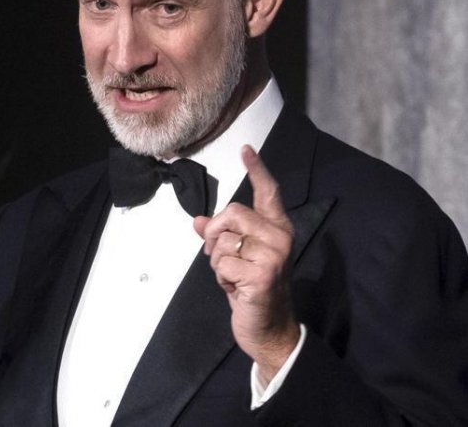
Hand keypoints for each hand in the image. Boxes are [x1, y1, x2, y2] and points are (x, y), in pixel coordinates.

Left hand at [193, 146, 298, 385]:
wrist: (269, 328)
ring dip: (217, 262)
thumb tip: (197, 221)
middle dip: (215, 234)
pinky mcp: (262, 275)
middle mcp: (279, 237)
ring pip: (223, 240)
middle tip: (222, 257)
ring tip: (233, 277)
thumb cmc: (252, 288)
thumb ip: (221, 236)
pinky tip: (236, 289)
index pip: (268, 191)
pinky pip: (222, 263)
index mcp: (276, 227)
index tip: (246, 149)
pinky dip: (220, 278)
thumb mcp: (237, 257)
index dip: (256, 169)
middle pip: (232, 212)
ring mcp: (273, 255)